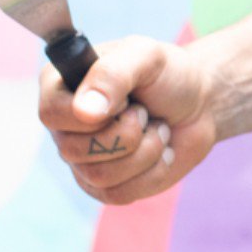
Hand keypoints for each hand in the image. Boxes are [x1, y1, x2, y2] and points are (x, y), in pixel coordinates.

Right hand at [39, 35, 216, 205]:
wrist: (200, 106)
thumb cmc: (169, 75)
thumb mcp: (147, 56)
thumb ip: (112, 74)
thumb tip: (83, 111)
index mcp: (61, 86)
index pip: (51, 113)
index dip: (93, 115)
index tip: (127, 101)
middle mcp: (64, 125)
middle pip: (73, 151)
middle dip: (127, 133)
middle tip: (144, 113)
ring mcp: (81, 159)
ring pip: (99, 176)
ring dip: (145, 152)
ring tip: (156, 129)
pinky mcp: (104, 186)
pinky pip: (118, 195)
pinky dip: (152, 172)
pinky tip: (160, 152)